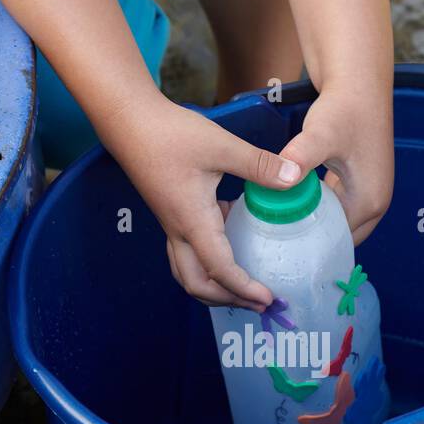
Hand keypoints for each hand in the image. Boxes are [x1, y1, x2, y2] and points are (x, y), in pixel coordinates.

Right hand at [101, 95, 301, 308]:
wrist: (129, 120)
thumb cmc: (170, 133)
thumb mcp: (221, 147)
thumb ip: (259, 165)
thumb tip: (294, 178)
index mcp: (192, 221)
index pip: (220, 269)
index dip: (244, 288)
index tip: (269, 299)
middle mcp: (179, 231)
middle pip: (198, 285)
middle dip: (228, 300)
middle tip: (260, 303)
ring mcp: (172, 224)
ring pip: (189, 272)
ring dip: (215, 287)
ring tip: (245, 286)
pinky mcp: (171, 213)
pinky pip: (188, 251)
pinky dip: (210, 261)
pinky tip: (233, 240)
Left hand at [278, 83, 393, 244]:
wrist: (358, 82)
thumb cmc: (343, 108)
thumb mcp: (320, 135)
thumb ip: (301, 157)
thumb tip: (284, 177)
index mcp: (369, 202)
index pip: (337, 242)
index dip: (310, 246)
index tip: (279, 247)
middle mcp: (375, 203)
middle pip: (340, 238)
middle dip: (313, 241)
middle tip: (277, 242)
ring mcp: (369, 192)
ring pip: (338, 223)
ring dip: (315, 226)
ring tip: (282, 230)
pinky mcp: (360, 181)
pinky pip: (338, 209)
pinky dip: (319, 211)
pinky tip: (294, 207)